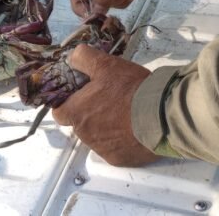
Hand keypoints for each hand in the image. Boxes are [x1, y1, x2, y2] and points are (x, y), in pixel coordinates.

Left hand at [52, 44, 158, 166]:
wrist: (159, 115)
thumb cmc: (130, 89)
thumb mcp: (106, 64)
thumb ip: (84, 58)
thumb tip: (72, 58)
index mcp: (77, 113)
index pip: (59, 113)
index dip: (67, 103)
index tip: (80, 96)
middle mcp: (85, 135)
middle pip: (80, 124)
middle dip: (90, 113)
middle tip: (110, 100)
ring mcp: (101, 149)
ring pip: (96, 137)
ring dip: (105, 127)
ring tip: (126, 113)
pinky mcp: (118, 159)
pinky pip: (113, 149)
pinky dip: (120, 140)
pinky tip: (133, 128)